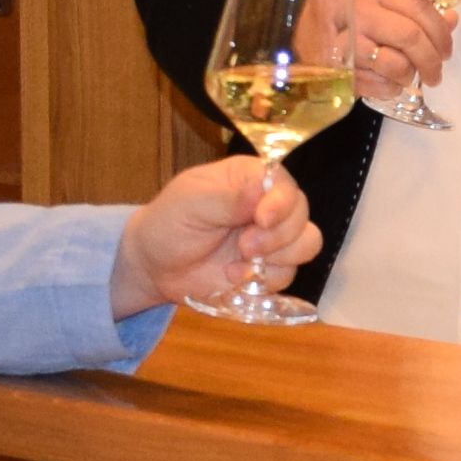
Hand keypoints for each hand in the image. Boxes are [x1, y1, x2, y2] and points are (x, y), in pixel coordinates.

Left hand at [118, 152, 317, 316]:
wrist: (154, 269)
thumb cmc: (168, 224)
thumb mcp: (190, 204)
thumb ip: (228, 198)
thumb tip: (263, 190)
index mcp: (249, 179)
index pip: (285, 182)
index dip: (282, 202)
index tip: (262, 219)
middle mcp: (267, 205)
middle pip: (301, 215)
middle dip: (277, 236)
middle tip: (244, 248)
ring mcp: (271, 238)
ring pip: (306, 245)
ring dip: (277, 259)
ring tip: (239, 266)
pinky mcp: (269, 269)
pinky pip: (289, 275)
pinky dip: (265, 282)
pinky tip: (234, 279)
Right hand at [314, 0, 455, 110]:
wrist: (301, 37)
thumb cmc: (349, 23)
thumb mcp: (381, 9)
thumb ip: (416, 14)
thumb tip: (452, 19)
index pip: (419, 7)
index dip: (440, 32)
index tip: (446, 51)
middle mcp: (359, 13)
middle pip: (410, 36)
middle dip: (431, 61)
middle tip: (435, 75)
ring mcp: (346, 42)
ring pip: (395, 64)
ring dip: (408, 76)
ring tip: (406, 78)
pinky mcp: (338, 70)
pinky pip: (378, 86)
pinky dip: (389, 90)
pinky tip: (385, 84)